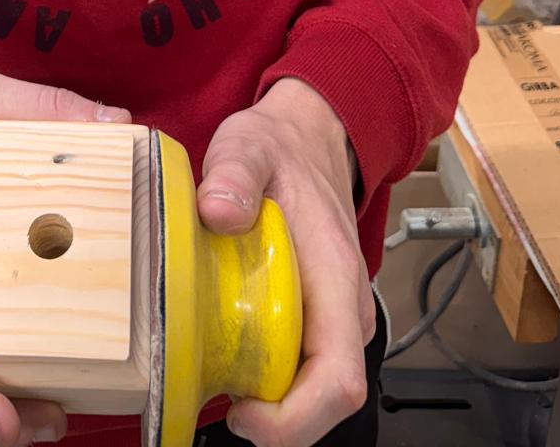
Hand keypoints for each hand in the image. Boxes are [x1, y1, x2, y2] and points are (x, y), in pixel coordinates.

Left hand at [197, 78, 372, 446]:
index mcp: (336, 279)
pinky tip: (228, 355)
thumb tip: (217, 210)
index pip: (338, 380)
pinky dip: (266, 380)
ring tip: (216, 371)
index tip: (244, 413)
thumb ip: (233, 173)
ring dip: (269, 402)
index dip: (295, 418)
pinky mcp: (315, 321)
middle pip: (325, 400)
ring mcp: (333, 320)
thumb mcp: (248, 145)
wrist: (307, 141)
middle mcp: (343, 310)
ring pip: (311, 391)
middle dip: (274, 420)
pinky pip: (298, 370)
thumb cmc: (281, 150)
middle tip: (216, 397)